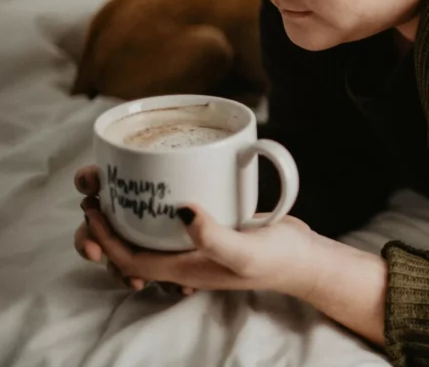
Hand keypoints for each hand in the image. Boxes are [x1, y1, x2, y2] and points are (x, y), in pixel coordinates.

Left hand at [72, 165, 317, 296]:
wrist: (305, 259)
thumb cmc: (277, 260)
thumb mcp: (244, 251)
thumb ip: (213, 237)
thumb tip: (181, 210)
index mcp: (185, 268)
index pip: (129, 259)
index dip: (105, 238)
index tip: (94, 208)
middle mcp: (185, 259)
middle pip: (131, 251)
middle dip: (107, 229)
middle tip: (100, 195)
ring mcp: (198, 245)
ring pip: (149, 237)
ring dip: (129, 219)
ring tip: (123, 190)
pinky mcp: (212, 229)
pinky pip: (173, 224)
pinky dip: (159, 210)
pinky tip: (166, 188)